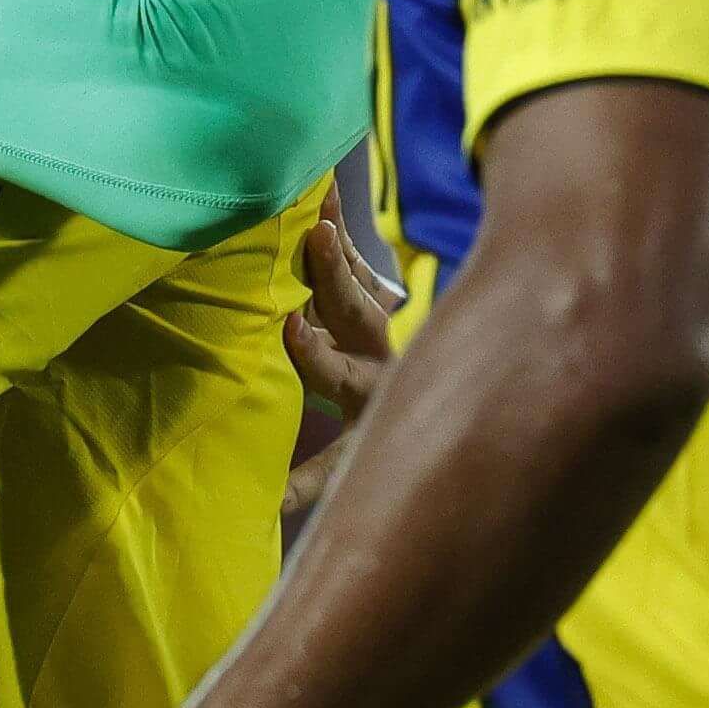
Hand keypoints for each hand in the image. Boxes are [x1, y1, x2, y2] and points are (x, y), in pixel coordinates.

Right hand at [282, 205, 400, 516]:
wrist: (442, 407)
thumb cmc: (372, 441)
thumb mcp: (348, 468)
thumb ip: (311, 484)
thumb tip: (266, 513)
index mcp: (367, 402)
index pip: (334, 376)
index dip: (312, 359)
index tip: (287, 331)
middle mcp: (381, 361)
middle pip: (357, 320)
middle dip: (333, 288)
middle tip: (316, 243)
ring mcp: (382, 325)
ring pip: (361, 285)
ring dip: (336, 253)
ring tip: (316, 218)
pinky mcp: (376, 296)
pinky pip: (356, 260)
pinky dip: (336, 233)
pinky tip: (318, 194)